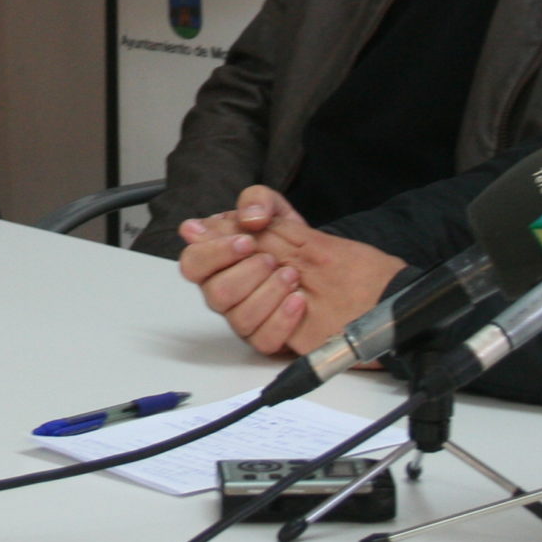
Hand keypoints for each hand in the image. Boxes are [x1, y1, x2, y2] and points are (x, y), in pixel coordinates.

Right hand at [178, 188, 403, 355]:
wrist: (349, 275)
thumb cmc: (308, 245)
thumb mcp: (281, 211)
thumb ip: (257, 201)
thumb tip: (244, 217)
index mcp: (223, 260)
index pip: (193, 263)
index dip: (213, 253)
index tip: (245, 241)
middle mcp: (230, 292)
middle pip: (213, 293)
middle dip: (245, 272)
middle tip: (272, 259)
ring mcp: (249, 318)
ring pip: (236, 318)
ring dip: (266, 293)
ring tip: (292, 277)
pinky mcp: (271, 339)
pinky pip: (263, 340)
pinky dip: (281, 319)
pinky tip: (299, 302)